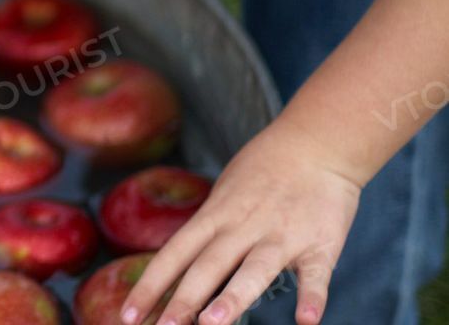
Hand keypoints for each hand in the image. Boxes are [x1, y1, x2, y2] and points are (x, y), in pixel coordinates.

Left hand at [122, 119, 360, 324]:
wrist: (315, 143)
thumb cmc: (263, 172)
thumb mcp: (224, 195)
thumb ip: (208, 232)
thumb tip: (180, 267)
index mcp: (215, 215)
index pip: (174, 254)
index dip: (151, 285)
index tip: (128, 315)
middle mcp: (242, 226)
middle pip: (207, 266)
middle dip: (183, 300)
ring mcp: (281, 235)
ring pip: (254, 270)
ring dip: (233, 297)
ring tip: (213, 323)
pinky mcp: (320, 244)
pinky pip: (315, 275)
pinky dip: (313, 298)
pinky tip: (306, 321)